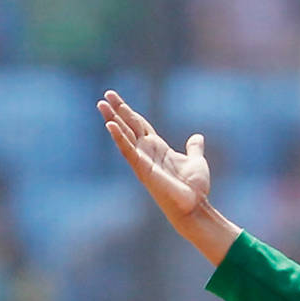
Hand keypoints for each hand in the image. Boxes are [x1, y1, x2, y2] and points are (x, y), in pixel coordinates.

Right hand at [98, 89, 238, 262]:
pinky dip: (119, 138)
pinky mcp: (142, 168)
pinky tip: (110, 124)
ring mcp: (142, 159)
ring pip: (124, 135)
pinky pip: (128, 150)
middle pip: (129, 126)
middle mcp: (147, 151)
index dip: (130, 112)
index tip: (116, 98)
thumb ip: (194, 149)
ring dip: (113, 119)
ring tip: (101, 104)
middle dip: (118, 110)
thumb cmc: (194, 188)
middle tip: (106, 95)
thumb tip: (197, 137)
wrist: (195, 206)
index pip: (140, 125)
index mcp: (158, 147)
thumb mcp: (196, 161)